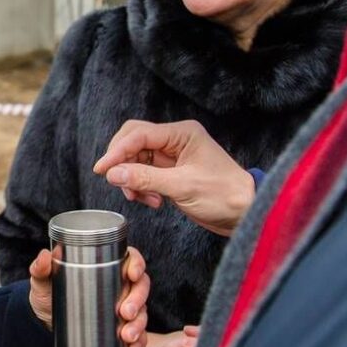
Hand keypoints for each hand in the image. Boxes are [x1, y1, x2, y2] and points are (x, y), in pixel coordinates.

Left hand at [29, 246, 150, 346]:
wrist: (46, 322)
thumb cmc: (49, 293)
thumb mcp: (43, 281)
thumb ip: (41, 268)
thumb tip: (45, 256)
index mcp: (106, 265)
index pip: (130, 259)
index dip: (136, 264)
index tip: (132, 274)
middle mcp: (120, 284)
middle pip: (141, 286)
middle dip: (137, 300)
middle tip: (125, 312)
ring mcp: (124, 306)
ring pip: (142, 311)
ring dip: (138, 323)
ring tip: (125, 335)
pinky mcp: (123, 327)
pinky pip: (138, 333)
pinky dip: (139, 341)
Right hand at [93, 120, 255, 235]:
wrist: (245, 213)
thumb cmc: (224, 194)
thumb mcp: (183, 187)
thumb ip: (146, 179)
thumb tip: (114, 174)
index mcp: (182, 133)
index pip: (139, 134)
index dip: (117, 151)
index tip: (102, 169)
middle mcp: (175, 140)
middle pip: (134, 142)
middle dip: (123, 163)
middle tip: (118, 183)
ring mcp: (172, 156)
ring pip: (136, 160)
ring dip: (133, 180)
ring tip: (143, 198)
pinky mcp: (171, 173)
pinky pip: (144, 174)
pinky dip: (142, 187)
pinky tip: (153, 201)